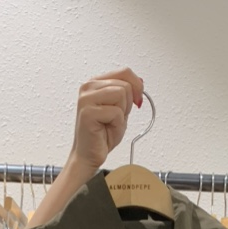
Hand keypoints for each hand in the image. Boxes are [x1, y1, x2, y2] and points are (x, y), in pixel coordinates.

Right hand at [31, 68, 144, 228]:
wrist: (89, 156)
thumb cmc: (101, 135)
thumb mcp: (121, 109)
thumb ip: (128, 93)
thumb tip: (141, 82)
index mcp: (95, 83)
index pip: (125, 72)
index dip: (137, 86)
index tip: (137, 101)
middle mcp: (88, 87)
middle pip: (125, 85)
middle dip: (127, 105)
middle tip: (116, 119)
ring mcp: (86, 98)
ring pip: (121, 95)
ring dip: (122, 114)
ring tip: (110, 123)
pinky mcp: (88, 112)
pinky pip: (116, 113)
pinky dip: (117, 125)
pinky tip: (105, 130)